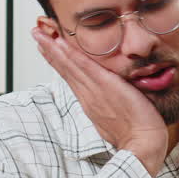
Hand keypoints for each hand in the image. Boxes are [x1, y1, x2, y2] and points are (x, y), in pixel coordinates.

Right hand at [32, 25, 166, 176]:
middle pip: (64, 69)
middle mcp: (88, 96)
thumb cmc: (138, 134)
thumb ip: (113, 106)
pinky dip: (71, 55)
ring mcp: (94, 91)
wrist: (143, 145)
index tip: (47, 48)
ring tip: (39, 33)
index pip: (71, 77)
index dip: (58, 61)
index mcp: (90, 102)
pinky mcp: (105, 86)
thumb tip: (115, 99)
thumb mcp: (118, 118)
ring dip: (53, 48)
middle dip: (49, 50)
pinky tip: (60, 43)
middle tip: (35, 32)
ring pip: (69, 66)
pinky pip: (84, 68)